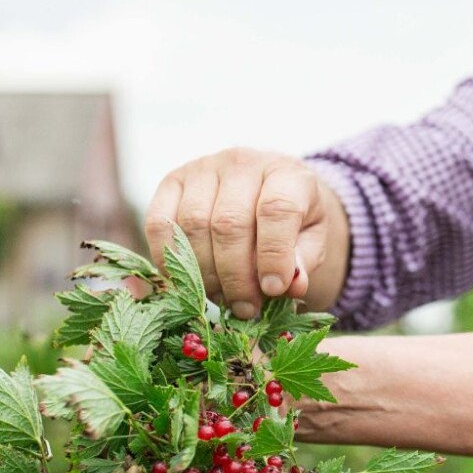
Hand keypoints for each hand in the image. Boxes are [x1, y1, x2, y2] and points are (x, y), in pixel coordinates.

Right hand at [146, 148, 346, 318]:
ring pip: (192, 225)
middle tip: (245, 308)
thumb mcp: (312, 240)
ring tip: (222, 298)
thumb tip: (291, 284)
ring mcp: (203, 169)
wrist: (270, 193)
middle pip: (228, 224)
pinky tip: (189, 283)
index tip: (273, 290)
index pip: (277, 209)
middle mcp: (242, 163)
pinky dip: (169, 261)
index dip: (273, 254)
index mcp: (286, 174)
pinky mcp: (173, 182)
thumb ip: (304, 261)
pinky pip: (159, 224)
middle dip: (235, 276)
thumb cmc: (294, 222)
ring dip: (204, 274)